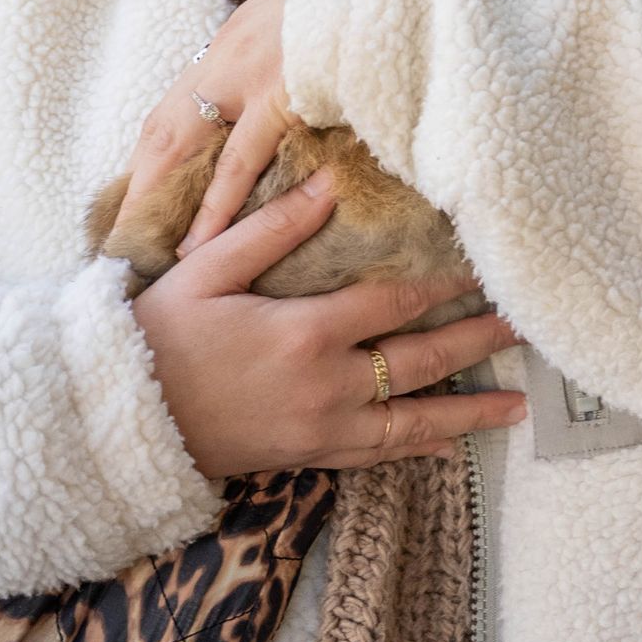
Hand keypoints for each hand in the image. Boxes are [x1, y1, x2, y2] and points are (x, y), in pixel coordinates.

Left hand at [122, 0, 300, 240]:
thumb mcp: (317, 18)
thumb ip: (296, 55)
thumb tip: (300, 97)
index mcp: (239, 34)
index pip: (180, 101)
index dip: (157, 152)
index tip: (146, 195)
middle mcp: (231, 51)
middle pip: (163, 127)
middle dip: (141, 184)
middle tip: (127, 236)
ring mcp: (251, 71)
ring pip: (184, 144)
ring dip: (161, 199)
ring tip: (150, 251)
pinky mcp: (283, 93)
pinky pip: (240, 160)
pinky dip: (216, 202)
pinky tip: (202, 238)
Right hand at [132, 172, 530, 477]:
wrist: (116, 422)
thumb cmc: (156, 336)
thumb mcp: (208, 270)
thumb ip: (274, 230)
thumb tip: (329, 185)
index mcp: (305, 332)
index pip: (395, 305)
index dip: (443, 287)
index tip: (484, 272)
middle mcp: (326, 385)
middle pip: (420, 363)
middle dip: (476, 343)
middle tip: (525, 330)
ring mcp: (320, 428)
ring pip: (411, 421)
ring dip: (467, 412)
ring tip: (516, 405)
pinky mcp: (306, 456)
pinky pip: (375, 455)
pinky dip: (415, 449)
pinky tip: (446, 445)